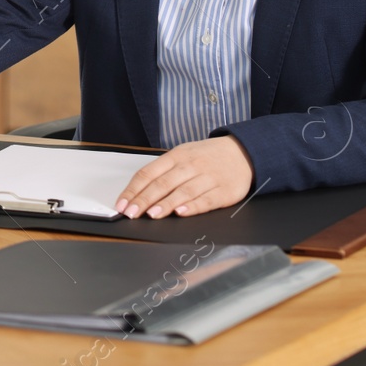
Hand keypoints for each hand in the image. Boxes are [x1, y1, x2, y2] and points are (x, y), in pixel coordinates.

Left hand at [114, 136, 253, 218]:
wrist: (243, 152)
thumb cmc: (206, 157)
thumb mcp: (182, 155)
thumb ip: (162, 172)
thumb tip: (137, 192)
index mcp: (176, 156)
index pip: (148, 173)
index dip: (133, 190)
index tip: (122, 204)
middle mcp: (190, 166)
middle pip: (163, 183)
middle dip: (144, 199)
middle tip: (131, 213)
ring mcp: (208, 178)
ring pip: (183, 191)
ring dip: (166, 204)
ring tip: (152, 214)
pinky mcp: (224, 191)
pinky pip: (206, 199)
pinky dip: (193, 206)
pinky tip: (181, 213)